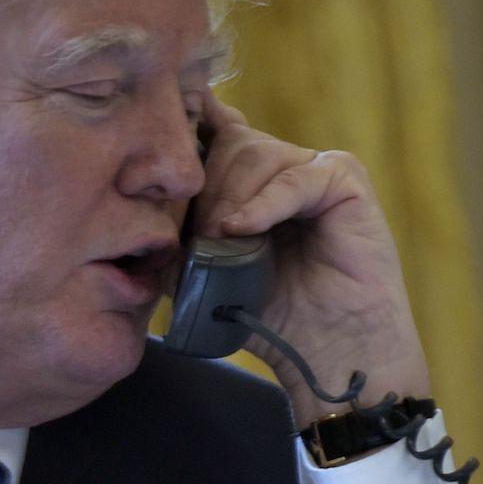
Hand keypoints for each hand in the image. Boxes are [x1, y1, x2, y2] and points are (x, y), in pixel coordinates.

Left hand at [189, 92, 431, 428]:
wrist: (326, 349)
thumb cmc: (267, 313)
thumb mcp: (203, 269)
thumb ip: (177, 232)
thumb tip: (139, 202)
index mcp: (250, 179)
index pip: (211, 134)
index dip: (186, 145)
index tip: (159, 172)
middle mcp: (282, 165)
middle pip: (229, 142)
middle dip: (204, 186)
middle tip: (198, 234)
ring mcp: (315, 168)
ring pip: (256, 153)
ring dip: (228, 197)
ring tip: (218, 239)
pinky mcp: (344, 179)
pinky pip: (294, 177)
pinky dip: (263, 203)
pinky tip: (241, 229)